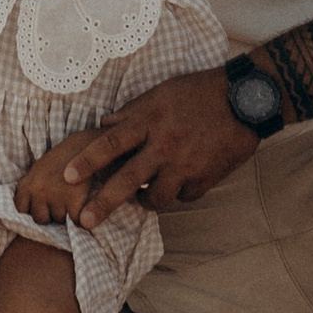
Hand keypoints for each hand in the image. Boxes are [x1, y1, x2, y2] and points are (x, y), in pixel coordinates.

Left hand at [12, 137, 93, 220]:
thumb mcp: (39, 169)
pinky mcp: (75, 199)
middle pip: (40, 219)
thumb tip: (22, 209)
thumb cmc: (63, 158)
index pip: (21, 209)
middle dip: (50, 213)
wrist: (86, 143)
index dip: (32, 208)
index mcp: (28, 182)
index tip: (42, 203)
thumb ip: (29, 187)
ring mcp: (56, 196)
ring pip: (59, 220)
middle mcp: (39, 190)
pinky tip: (83, 205)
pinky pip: (76, 221)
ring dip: (66, 214)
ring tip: (73, 197)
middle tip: (61, 200)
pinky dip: (80, 217)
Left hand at [52, 71, 257, 229]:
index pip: (110, 143)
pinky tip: (179, 184)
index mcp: (150, 121)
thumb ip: (132, 112)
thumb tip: (104, 124)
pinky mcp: (206, 179)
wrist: (246, 99)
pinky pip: (184, 196)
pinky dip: (178, 193)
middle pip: (128, 180)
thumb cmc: (199, 91)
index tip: (66, 177)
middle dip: (104, 203)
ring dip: (146, 201)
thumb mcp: (161, 93)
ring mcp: (187, 165)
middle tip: (85, 221)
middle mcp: (165, 145)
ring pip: (157, 198)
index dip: (87, 161)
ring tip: (142, 199)